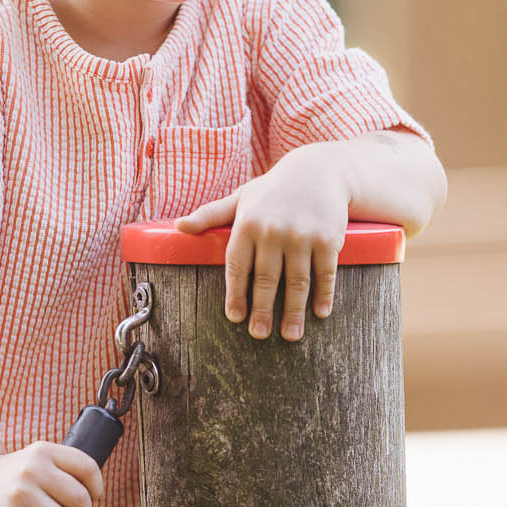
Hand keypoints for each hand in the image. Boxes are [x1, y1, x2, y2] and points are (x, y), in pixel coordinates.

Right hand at [0, 443, 103, 506]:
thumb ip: (66, 473)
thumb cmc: (15, 480)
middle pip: (81, 500)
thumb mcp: (38, 462)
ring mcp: (19, 495)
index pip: (88, 469)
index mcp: (44, 451)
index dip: (95, 490)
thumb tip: (95, 499)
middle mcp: (32, 469)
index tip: (88, 500)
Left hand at [176, 148, 351, 338]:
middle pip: (266, 280)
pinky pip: (325, 273)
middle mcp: (273, 231)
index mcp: (247, 225)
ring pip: (296, 282)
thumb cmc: (272, 191)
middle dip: (262, 310)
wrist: (318, 171)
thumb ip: (210, 215)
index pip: (237, 267)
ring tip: (290, 335)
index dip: (236, 294)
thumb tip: (178, 226)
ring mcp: (301, 235)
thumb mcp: (240, 199)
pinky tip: (320, 313)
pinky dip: (324, 294)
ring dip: (293, 312)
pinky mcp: (327, 238)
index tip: (236, 318)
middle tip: (259, 334)